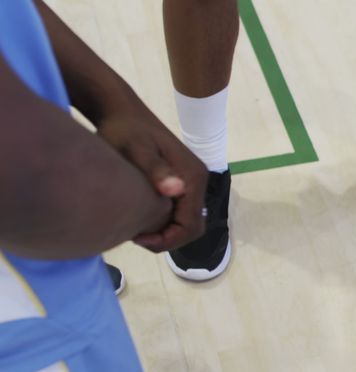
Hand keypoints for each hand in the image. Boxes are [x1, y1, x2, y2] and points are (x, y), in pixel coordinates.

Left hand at [95, 107, 206, 252]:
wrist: (120, 111)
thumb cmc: (123, 130)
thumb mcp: (136, 149)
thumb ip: (156, 169)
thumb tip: (177, 190)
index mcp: (193, 177)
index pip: (191, 224)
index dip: (169, 239)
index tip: (139, 237)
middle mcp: (198, 181)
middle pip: (193, 226)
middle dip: (168, 239)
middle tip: (137, 237)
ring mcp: (190, 181)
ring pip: (186, 221)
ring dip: (166, 232)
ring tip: (137, 228)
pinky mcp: (181, 181)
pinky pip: (180, 211)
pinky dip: (164, 222)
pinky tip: (141, 217)